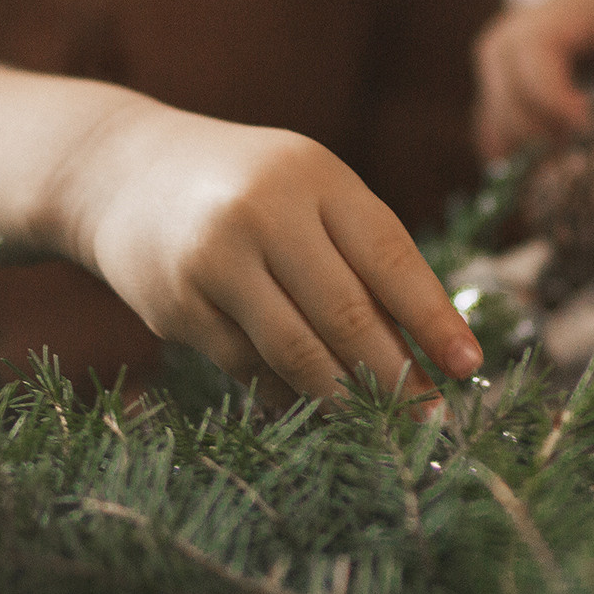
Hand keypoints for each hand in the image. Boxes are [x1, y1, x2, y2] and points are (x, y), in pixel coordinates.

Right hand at [49, 98, 481, 409]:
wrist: (124, 171)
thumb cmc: (252, 189)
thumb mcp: (312, 194)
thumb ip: (364, 256)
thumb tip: (428, 347)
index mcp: (316, 178)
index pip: (390, 256)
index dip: (433, 318)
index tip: (470, 365)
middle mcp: (264, 213)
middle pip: (346, 312)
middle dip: (394, 374)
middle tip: (429, 415)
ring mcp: (213, 260)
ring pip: (295, 350)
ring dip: (345, 396)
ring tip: (379, 422)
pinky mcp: (175, 305)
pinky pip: (247, 366)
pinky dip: (288, 394)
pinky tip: (316, 407)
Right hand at [473, 0, 593, 185]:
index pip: (537, 42)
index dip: (544, 92)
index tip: (583, 128)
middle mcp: (564, 6)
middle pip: (500, 52)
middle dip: (514, 108)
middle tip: (555, 151)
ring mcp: (557, 21)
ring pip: (499, 62)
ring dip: (506, 113)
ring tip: (539, 160)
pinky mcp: (561, 42)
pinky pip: (515, 72)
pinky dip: (514, 111)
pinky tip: (535, 151)